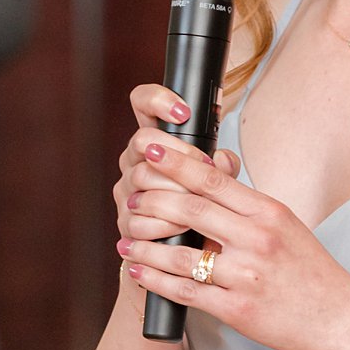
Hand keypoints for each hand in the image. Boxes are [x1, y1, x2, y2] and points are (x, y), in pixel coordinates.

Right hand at [115, 83, 243, 250]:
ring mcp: (126, 190)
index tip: (184, 113)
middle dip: (180, 156)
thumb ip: (224, 167)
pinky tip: (183, 229)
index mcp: (155, 142)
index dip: (158, 100)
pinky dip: (165, 225)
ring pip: (140, 178)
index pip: (142, 102)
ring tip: (200, 205)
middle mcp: (133, 160)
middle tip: (207, 172)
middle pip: (143, 140)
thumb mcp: (220, 180)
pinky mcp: (125, 221)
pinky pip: (139, 217)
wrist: (191, 249)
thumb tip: (223, 161)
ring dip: (175, 192)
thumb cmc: (206, 207)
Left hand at [119, 128, 349, 349]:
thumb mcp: (287, 226)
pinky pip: (185, 292)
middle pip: (191, 210)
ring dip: (145, 244)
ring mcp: (246, 276)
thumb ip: (248, 209)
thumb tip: (208, 183)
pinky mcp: (237, 309)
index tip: (153, 152)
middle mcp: (257, 239)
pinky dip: (155, 280)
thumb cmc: (312, 272)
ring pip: (180, 255)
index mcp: (269, 213)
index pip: (214, 180)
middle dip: (153, 200)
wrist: (340, 318)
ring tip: (125, 237)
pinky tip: (138, 270)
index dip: (177, 164)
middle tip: (132, 197)